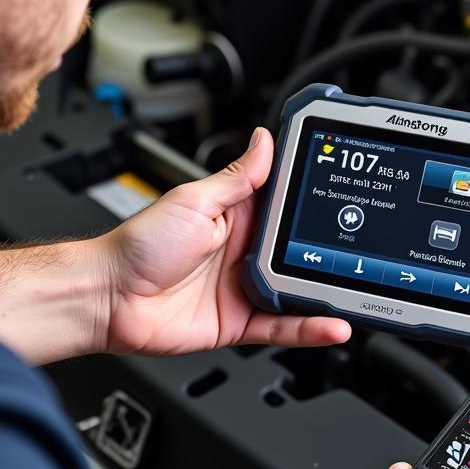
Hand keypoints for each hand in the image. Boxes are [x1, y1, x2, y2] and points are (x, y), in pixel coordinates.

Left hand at [99, 127, 351, 355]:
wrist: (108, 298)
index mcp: (236, 218)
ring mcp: (243, 289)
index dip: (314, 205)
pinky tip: (332, 325)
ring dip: (325, 292)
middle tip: (361, 250)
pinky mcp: (240, 322)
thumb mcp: (195, 201)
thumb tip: (264, 140)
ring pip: (297, 292)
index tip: (344, 197)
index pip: (286, 207)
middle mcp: (245, 253)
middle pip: (299, 253)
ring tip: (356, 289)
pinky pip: (282, 327)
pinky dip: (309, 328)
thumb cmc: (139, 245)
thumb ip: (237, 178)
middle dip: (329, 252)